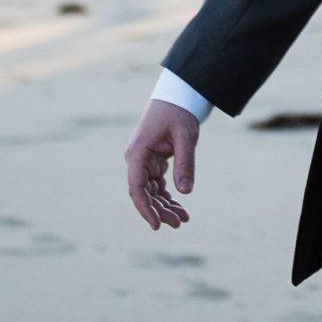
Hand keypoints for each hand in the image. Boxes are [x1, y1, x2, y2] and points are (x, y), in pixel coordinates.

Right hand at [124, 99, 199, 229]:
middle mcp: (137, 160)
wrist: (178, 96)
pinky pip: (158, 185)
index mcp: (138, 152)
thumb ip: (185, 163)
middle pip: (144, 193)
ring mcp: (144, 162)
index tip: (156, 225)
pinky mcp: (154, 163)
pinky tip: (180, 208)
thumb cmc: (179, 112)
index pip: (136, 187)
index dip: (145, 208)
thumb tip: (185, 192)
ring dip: (165, 206)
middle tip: (179, 223)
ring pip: (152, 192)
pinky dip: (168, 197)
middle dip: (160, 211)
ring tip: (184, 219)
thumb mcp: (185, 137)